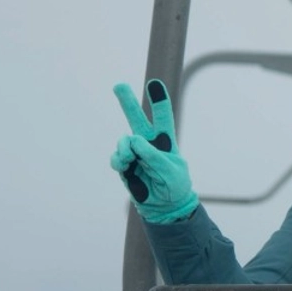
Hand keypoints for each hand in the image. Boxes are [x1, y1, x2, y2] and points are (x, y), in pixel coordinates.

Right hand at [110, 80, 198, 223]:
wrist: (165, 207)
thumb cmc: (174, 186)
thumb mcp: (170, 170)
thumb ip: (153, 154)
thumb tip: (133, 140)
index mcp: (165, 142)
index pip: (163, 118)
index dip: (159, 101)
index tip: (154, 83)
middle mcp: (148, 144)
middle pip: (137, 119)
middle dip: (127, 101)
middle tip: (119, 85)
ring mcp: (135, 154)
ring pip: (124, 141)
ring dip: (125, 148)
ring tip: (130, 159)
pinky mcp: (125, 166)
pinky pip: (117, 157)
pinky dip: (118, 160)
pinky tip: (124, 165)